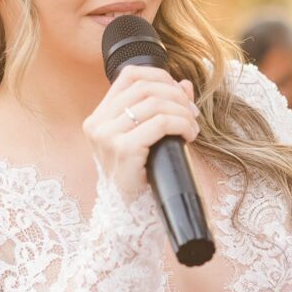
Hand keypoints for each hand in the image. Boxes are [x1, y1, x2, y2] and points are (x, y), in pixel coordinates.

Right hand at [84, 65, 198, 202]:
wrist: (128, 215)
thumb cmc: (139, 177)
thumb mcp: (147, 138)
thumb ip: (161, 108)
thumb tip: (185, 84)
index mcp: (99, 117)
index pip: (129, 75)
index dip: (160, 76)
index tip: (180, 92)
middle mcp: (98, 124)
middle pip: (145, 87)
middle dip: (176, 96)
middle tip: (192, 114)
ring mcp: (107, 137)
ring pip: (154, 103)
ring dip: (182, 112)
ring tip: (192, 127)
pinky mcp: (123, 150)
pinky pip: (160, 123)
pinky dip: (181, 124)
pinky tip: (189, 135)